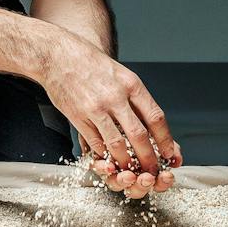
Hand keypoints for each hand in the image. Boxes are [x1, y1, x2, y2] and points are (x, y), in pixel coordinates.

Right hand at [36, 29, 180, 198]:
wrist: (59, 56)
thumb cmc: (92, 65)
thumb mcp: (121, 74)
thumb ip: (136, 98)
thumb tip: (153, 124)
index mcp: (131, 84)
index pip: (155, 117)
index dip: (165, 140)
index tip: (169, 153)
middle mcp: (116, 96)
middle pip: (139, 135)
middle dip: (148, 158)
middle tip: (152, 170)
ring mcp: (96, 108)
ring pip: (117, 144)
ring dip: (126, 162)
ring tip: (130, 170)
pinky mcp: (79, 117)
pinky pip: (96, 142)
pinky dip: (104, 154)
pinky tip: (107, 158)